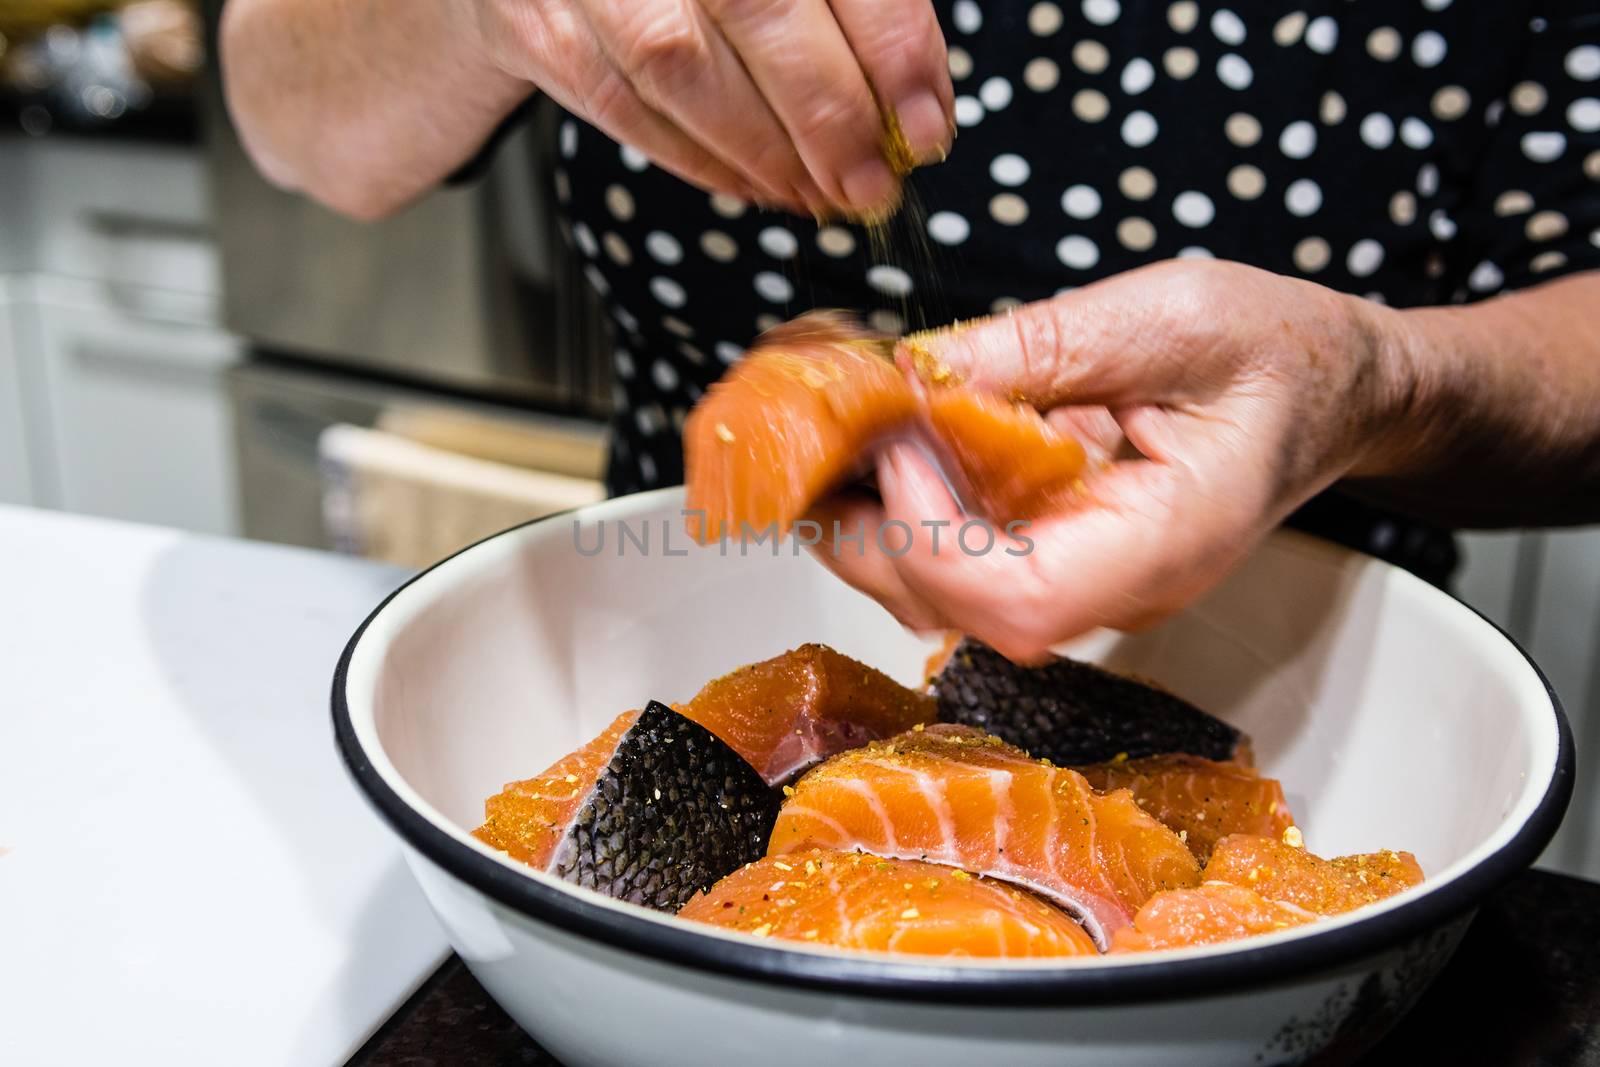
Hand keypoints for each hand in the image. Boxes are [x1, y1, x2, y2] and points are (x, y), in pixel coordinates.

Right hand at [471, 0, 953, 216]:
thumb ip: (852, 12)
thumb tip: (918, 110)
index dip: (890, 45)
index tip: (925, 125)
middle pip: (756, 5)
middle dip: (829, 114)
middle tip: (871, 182)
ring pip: (680, 68)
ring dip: (766, 151)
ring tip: (821, 193)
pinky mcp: (538, 28)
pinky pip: (626, 109)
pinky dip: (704, 161)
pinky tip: (759, 186)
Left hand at [808, 260, 1414, 660]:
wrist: (1326, 388)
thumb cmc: (1275, 353)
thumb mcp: (1169, 317)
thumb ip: (1042, 347)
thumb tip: (914, 372)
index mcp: (1168, 541)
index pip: (1024, 600)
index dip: (936, 539)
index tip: (901, 446)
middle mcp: (1118, 587)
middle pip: (961, 612)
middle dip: (869, 534)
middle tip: (821, 440)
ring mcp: (1083, 581)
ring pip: (944, 598)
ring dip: (869, 525)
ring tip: (837, 435)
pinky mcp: (1056, 555)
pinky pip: (960, 560)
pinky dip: (902, 509)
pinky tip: (881, 442)